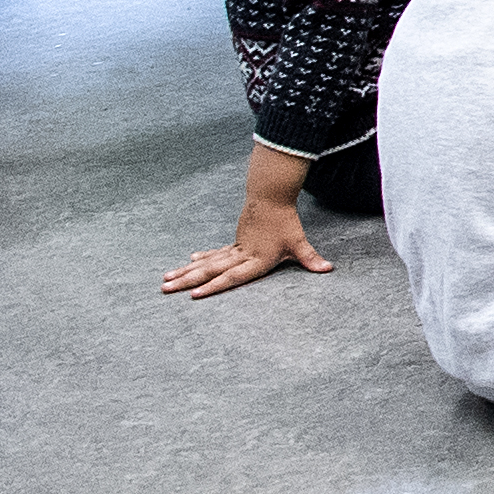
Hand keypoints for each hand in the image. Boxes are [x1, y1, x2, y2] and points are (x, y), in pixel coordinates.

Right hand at [159, 187, 328, 299]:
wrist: (271, 197)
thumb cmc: (286, 222)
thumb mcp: (299, 243)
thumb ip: (311, 259)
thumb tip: (328, 269)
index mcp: (255, 260)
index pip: (231, 278)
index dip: (213, 287)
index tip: (194, 296)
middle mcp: (241, 256)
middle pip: (210, 271)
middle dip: (187, 282)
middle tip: (165, 289)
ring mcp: (235, 248)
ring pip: (206, 262)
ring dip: (186, 271)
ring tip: (166, 279)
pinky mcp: (235, 242)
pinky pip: (215, 253)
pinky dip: (202, 258)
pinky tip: (188, 262)